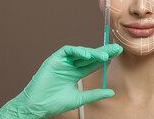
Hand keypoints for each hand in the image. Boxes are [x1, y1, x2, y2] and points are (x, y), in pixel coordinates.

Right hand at [0, 44, 122, 118]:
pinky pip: (67, 51)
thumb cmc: (54, 103)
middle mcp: (70, 66)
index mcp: (75, 73)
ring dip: (93, 52)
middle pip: (89, 56)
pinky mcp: (54, 60)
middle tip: (116, 48)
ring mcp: (62, 62)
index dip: (104, 58)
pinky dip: (77, 51)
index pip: (93, 63)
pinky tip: (87, 55)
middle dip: (102, 51)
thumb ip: (95, 94)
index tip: (117, 53)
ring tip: (105, 55)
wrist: (37, 107)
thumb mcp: (79, 98)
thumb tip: (111, 92)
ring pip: (80, 52)